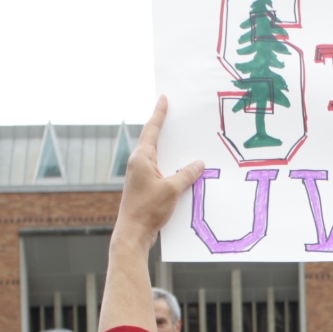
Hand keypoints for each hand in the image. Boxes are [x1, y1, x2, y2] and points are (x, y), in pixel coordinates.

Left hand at [112, 96, 205, 251]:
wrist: (133, 233)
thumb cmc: (148, 210)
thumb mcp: (172, 190)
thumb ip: (186, 174)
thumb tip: (198, 163)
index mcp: (141, 158)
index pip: (152, 130)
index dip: (159, 113)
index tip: (163, 98)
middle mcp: (138, 164)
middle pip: (154, 140)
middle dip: (165, 128)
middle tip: (174, 113)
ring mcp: (140, 176)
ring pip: (158, 157)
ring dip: (170, 150)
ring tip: (183, 140)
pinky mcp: (145, 188)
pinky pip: (161, 171)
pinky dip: (172, 167)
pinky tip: (184, 170)